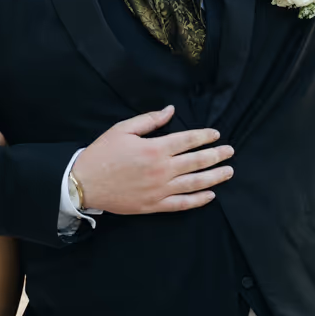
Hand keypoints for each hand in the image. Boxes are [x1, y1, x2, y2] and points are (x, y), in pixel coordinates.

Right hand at [70, 105, 232, 213]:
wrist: (84, 183)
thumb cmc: (102, 154)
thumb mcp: (123, 129)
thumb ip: (149, 120)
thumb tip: (170, 110)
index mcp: (155, 148)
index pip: (188, 140)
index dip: (205, 136)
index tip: (216, 135)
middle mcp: (162, 170)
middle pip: (197, 161)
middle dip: (217, 155)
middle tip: (230, 151)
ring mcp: (159, 190)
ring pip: (195, 184)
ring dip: (214, 177)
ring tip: (228, 172)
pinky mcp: (154, 205)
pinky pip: (181, 204)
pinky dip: (198, 200)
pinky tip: (210, 195)